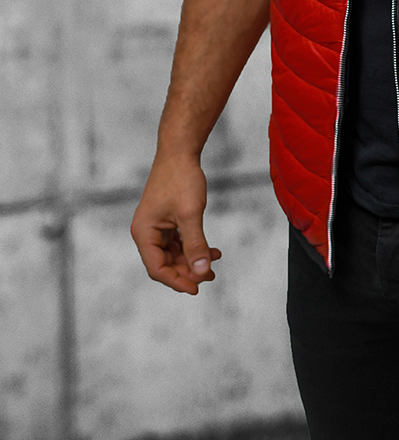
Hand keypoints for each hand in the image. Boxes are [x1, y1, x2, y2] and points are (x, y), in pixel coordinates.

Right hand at [131, 154, 221, 293]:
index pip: (157, 269)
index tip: (197, 288)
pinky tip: (212, 251)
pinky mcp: (166, 220)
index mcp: (143, 233)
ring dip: (193, 260)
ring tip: (214, 264)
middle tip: (210, 276)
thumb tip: (202, 272)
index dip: (177, 281)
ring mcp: (156, 227)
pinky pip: (179, 242)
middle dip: (188, 271)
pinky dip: (194, 247)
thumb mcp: (190, 214)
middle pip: (165, 264)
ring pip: (174, 254)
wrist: (180, 151)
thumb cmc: (181, 179)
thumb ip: (196, 244)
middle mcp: (146, 232)